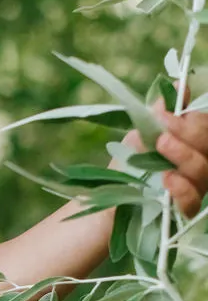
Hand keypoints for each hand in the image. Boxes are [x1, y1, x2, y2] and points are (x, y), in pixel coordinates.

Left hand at [125, 96, 207, 218]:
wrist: (103, 205)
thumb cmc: (124, 169)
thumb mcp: (138, 137)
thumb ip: (160, 116)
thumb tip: (177, 87)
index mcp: (191, 145)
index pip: (206, 129)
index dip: (193, 120)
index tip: (164, 115)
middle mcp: (197, 166)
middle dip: (189, 134)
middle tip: (163, 134)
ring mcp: (192, 190)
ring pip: (205, 171)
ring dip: (184, 156)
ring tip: (161, 148)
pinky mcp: (182, 213)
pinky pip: (193, 201)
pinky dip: (182, 188)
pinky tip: (167, 179)